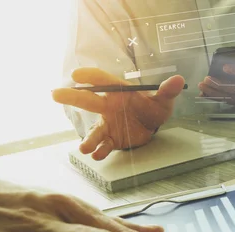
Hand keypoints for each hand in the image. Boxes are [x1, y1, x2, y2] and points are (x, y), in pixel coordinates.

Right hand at [52, 68, 184, 160]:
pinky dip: (101, 150)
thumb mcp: (163, 99)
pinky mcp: (111, 138)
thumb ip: (168, 90)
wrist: (152, 124)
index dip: (91, 76)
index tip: (78, 74)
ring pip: (95, 130)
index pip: (103, 80)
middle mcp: (108, 105)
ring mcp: (107, 123)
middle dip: (72, 97)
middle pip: (88, 100)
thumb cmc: (153, 106)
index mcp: (118, 91)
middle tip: (55, 94)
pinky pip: (104, 144)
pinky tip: (97, 155)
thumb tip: (179, 80)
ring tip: (83, 148)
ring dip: (89, 139)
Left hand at [198, 63, 234, 104]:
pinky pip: (225, 100)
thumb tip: (223, 65)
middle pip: (234, 88)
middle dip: (218, 84)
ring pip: (228, 96)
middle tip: (206, 79)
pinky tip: (204, 94)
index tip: (225, 67)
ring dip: (213, 92)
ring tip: (202, 86)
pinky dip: (213, 97)